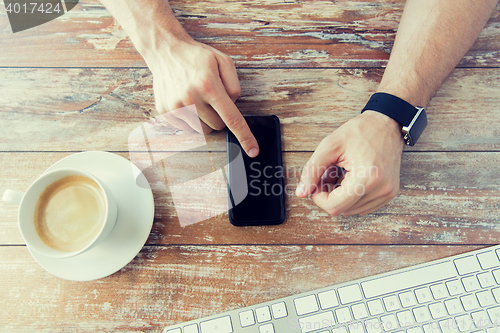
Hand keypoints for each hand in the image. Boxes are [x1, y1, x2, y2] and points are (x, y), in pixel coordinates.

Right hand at [146, 35, 258, 156]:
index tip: (253, 151)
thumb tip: (233, 106)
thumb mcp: (224, 61)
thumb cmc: (197, 56)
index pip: (231, 118)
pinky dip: (192, 119)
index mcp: (209, 85)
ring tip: (198, 98)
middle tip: (213, 98)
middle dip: (220, 116)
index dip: (244, 136)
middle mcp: (191, 98)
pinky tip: (187, 101)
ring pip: (203, 130)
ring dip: (206, 119)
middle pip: (218, 126)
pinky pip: (188, 128)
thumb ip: (234, 86)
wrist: (165, 51)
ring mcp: (176, 107)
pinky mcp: (166, 112)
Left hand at [295, 111, 404, 215]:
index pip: (334, 206)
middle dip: (329, 195)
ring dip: (339, 196)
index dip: (319, 197)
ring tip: (339, 174)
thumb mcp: (330, 146)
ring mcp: (386, 193)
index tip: (317, 182)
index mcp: (367, 177)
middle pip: (342, 210)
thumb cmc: (360, 131)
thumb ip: (312, 170)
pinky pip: (362, 206)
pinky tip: (349, 178)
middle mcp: (380, 189)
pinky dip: (351, 196)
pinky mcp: (389, 194)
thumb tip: (301, 192)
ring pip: (351, 210)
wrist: (386, 124)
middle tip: (327, 174)